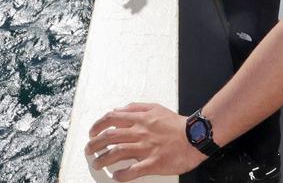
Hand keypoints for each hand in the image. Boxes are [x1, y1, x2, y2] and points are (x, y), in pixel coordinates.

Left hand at [85, 103, 203, 180]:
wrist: (194, 137)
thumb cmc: (176, 124)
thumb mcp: (155, 107)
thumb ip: (136, 107)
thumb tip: (119, 110)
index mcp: (139, 119)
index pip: (111, 119)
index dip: (97, 126)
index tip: (92, 132)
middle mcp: (139, 132)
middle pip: (109, 137)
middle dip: (95, 144)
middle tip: (88, 150)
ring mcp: (146, 148)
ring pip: (117, 152)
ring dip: (103, 159)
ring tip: (96, 164)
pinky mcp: (154, 163)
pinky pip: (134, 170)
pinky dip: (122, 174)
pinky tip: (116, 177)